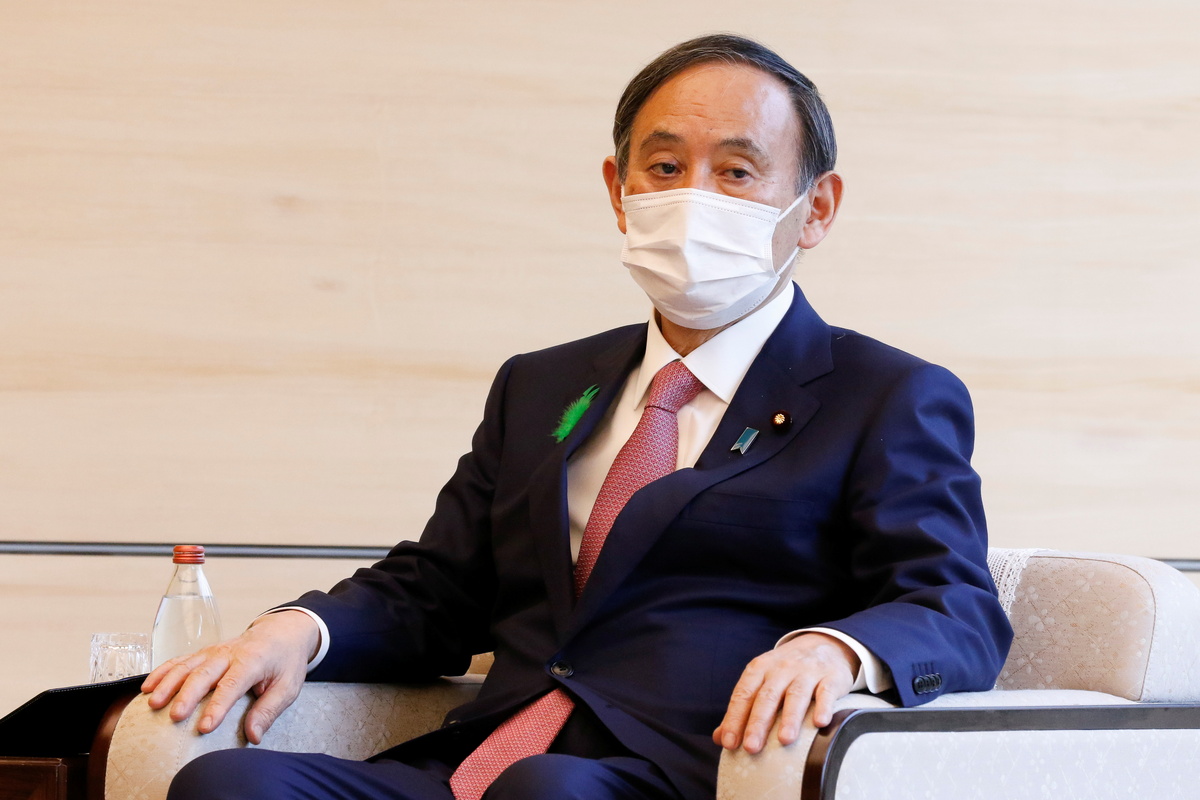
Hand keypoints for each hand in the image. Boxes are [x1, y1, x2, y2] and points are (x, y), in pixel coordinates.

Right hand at [140, 610, 319, 743]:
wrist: (282, 632)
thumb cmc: (285, 661)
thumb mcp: (288, 686)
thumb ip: (269, 710)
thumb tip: (252, 736)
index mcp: (254, 660)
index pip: (233, 683)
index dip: (218, 705)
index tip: (205, 727)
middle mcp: (230, 653)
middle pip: (205, 672)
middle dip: (188, 694)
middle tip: (175, 717)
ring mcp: (214, 650)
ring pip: (187, 664)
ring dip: (168, 683)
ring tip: (153, 703)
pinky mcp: (204, 652)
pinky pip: (180, 660)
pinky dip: (162, 672)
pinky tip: (147, 688)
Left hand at [713, 632, 858, 753]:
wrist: (823, 645)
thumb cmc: (786, 672)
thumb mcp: (762, 682)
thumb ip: (742, 710)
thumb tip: (720, 739)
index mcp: (759, 669)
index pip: (743, 694)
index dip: (735, 718)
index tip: (729, 743)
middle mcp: (781, 668)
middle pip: (767, 696)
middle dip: (758, 722)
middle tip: (751, 747)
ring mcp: (806, 671)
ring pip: (796, 695)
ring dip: (790, 718)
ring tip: (784, 740)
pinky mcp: (831, 677)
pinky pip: (826, 691)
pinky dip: (823, 706)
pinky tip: (819, 723)